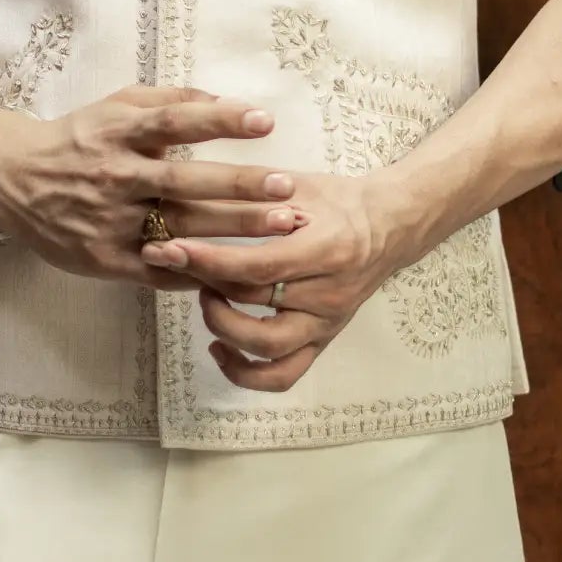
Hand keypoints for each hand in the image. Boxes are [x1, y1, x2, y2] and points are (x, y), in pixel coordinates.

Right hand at [0, 83, 305, 284]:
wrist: (12, 180)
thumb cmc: (77, 138)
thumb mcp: (116, 106)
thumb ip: (169, 100)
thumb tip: (226, 100)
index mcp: (117, 132)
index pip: (173, 122)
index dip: (219, 121)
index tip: (264, 121)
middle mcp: (114, 175)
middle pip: (184, 182)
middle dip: (239, 186)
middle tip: (287, 187)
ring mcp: (109, 221)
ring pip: (179, 228)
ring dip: (232, 229)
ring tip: (280, 226)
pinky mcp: (104, 258)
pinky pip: (157, 268)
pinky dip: (196, 269)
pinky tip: (237, 271)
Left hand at [141, 170, 396, 394]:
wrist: (391, 225)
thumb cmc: (339, 201)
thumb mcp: (298, 186)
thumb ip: (251, 193)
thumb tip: (190, 191)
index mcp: (328, 249)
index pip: (259, 265)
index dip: (209, 262)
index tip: (170, 249)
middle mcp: (330, 293)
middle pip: (255, 302)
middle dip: (205, 284)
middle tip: (180, 262)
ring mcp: (327, 323)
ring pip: (267, 346)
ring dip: (223, 326)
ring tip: (207, 297)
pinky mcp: (323, 341)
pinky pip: (283, 375)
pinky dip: (245, 371)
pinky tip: (220, 345)